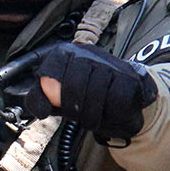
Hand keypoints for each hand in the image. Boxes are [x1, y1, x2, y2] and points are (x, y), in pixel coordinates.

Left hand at [25, 41, 157, 142]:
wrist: (124, 101)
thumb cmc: (86, 99)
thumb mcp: (57, 99)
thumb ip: (40, 98)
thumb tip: (40, 110)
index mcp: (64, 53)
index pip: (50, 71)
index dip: (51, 95)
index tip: (59, 109)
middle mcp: (86, 52)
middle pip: (74, 84)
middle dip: (75, 109)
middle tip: (79, 118)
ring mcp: (108, 61)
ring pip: (96, 91)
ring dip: (94, 115)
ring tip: (95, 119)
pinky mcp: (129, 75)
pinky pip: (117, 98)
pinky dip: (113, 112)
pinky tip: (112, 112)